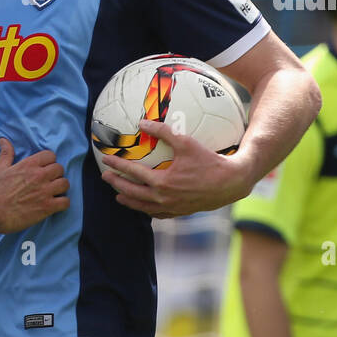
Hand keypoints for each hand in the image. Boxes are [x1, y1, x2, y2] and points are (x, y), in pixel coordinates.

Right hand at [0, 138, 68, 232]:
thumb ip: (6, 154)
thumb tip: (3, 141)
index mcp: (29, 165)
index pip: (50, 155)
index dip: (49, 161)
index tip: (44, 168)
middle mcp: (39, 176)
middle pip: (60, 168)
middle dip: (56, 174)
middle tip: (49, 181)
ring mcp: (45, 191)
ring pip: (65, 183)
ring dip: (61, 188)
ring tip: (54, 192)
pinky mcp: (48, 207)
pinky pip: (66, 202)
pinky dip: (63, 203)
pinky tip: (55, 205)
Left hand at [100, 118, 254, 217]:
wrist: (231, 183)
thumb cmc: (209, 160)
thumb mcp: (186, 142)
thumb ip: (163, 131)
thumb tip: (142, 122)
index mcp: (162, 182)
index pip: (132, 173)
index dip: (117, 165)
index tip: (105, 160)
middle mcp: (164, 197)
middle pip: (132, 192)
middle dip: (116, 184)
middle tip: (105, 177)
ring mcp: (172, 207)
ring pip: (143, 207)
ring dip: (129, 201)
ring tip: (118, 196)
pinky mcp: (181, 212)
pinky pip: (159, 214)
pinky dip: (148, 210)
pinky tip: (144, 206)